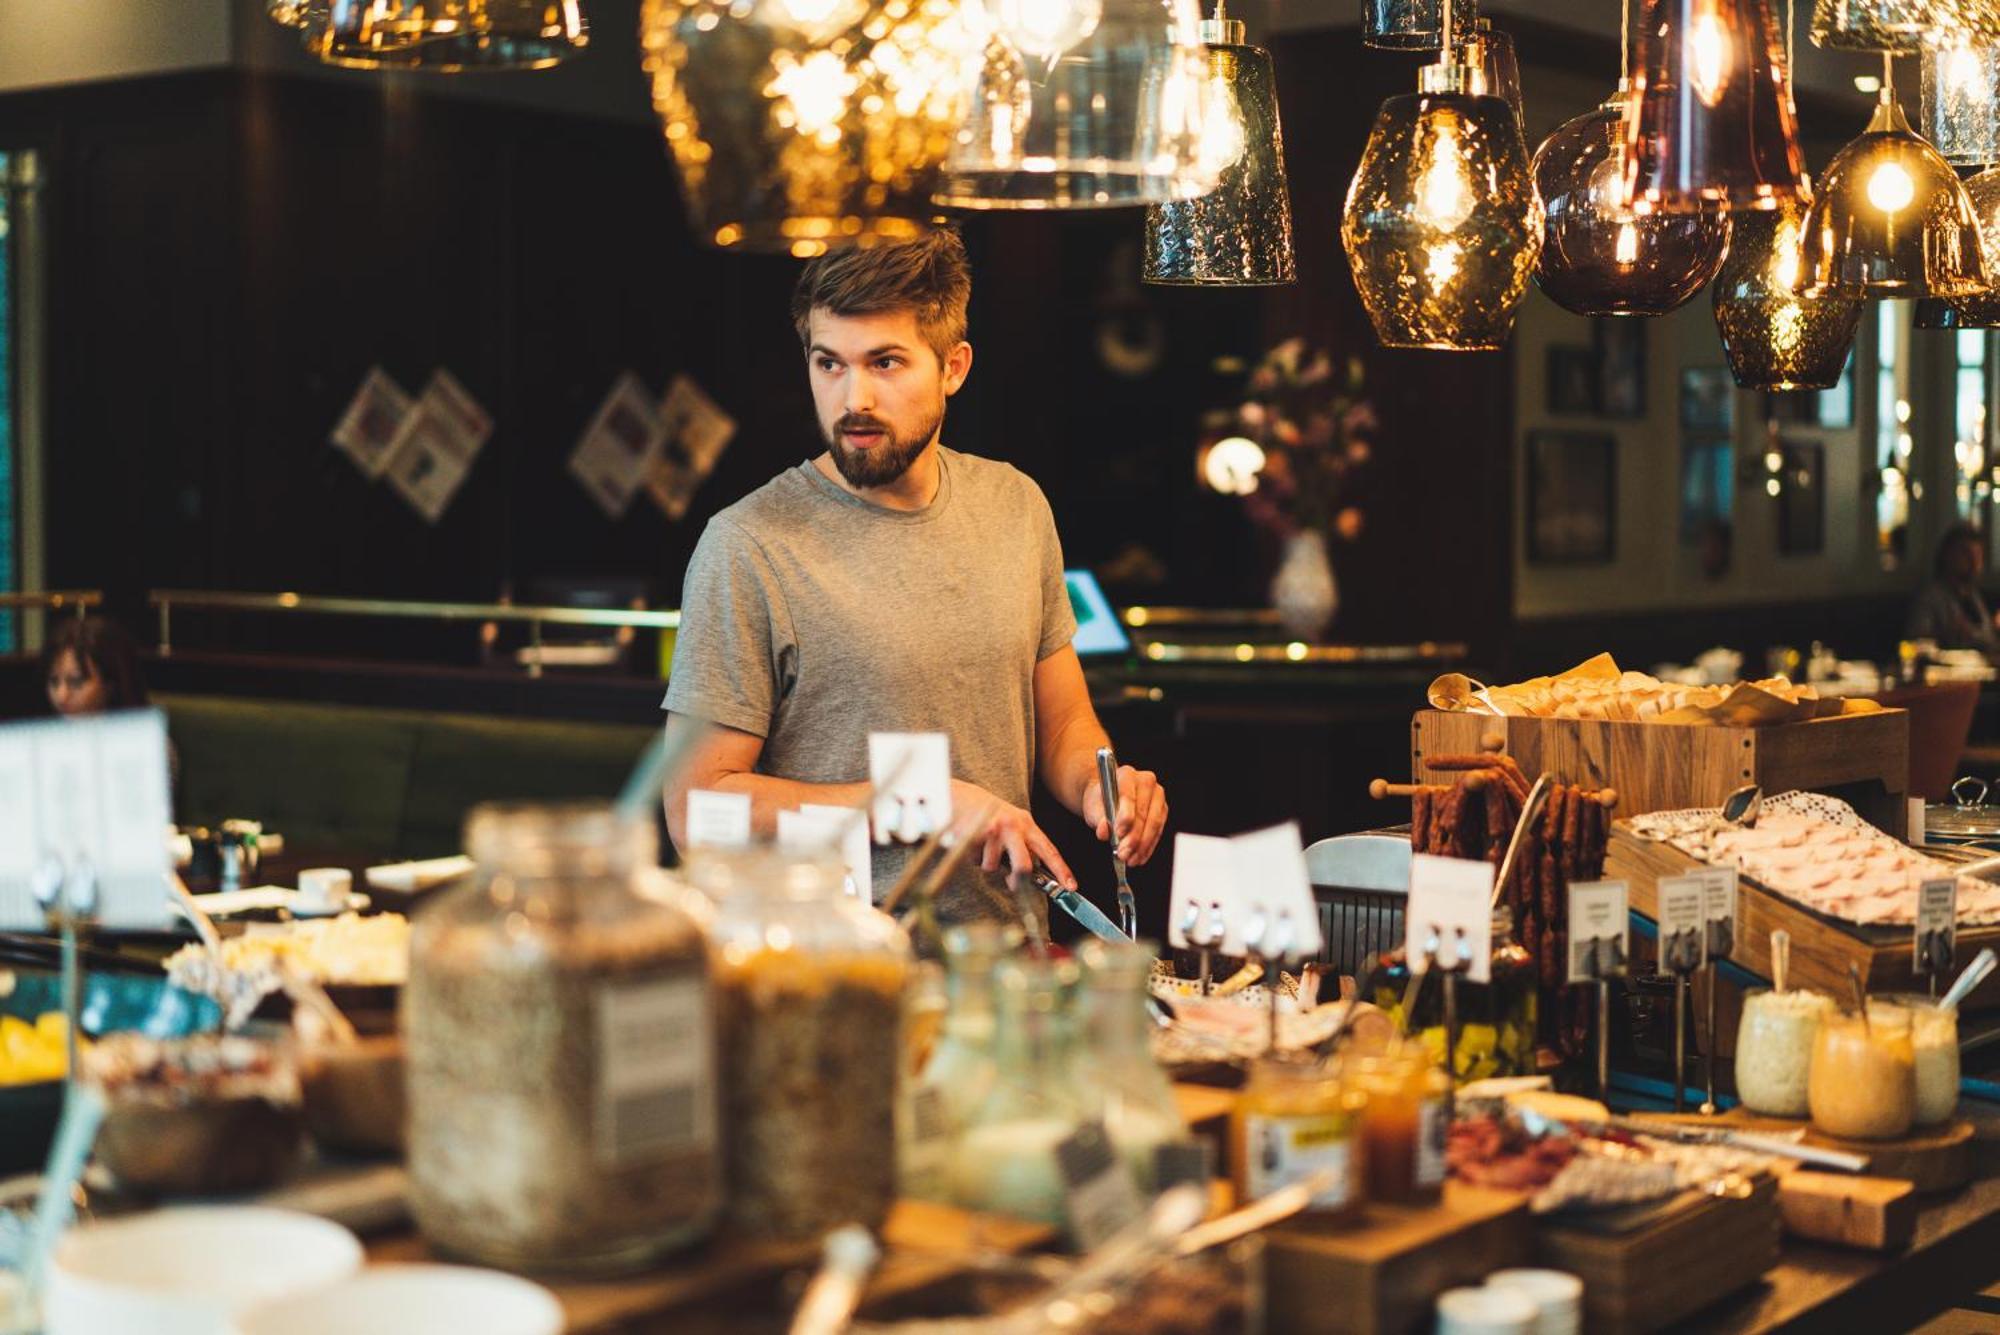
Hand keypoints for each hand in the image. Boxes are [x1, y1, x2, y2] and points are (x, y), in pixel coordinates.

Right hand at [950, 780, 1076, 888]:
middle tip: (1013, 883)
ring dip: (987, 863)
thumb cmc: (993, 816)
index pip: (1049, 850)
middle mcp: (1012, 826)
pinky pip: (974, 859)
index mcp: (1027, 824)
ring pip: (992, 866)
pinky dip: (973, 857)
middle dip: (1018, 879)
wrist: (964, 796)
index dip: (1062, 870)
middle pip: (1022, 865)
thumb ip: (1026, 847)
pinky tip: (973, 843)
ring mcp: (992, 830)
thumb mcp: (1016, 826)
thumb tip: (1032, 877)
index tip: (1071, 887)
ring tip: (984, 848)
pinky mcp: (972, 835)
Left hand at [1083, 764, 1167, 865]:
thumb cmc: (1100, 801)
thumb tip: (1104, 831)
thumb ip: (1097, 819)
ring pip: (1153, 823)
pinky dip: (1148, 847)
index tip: (1118, 834)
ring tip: (1130, 859)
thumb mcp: (1092, 808)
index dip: (1125, 817)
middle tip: (1123, 854)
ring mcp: (1157, 795)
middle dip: (1133, 837)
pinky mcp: (1163, 810)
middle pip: (1143, 812)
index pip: (1128, 796)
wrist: (1108, 798)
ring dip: (1142, 845)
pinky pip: (1158, 831)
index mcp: (1127, 774)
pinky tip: (1139, 857)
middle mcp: (1146, 781)